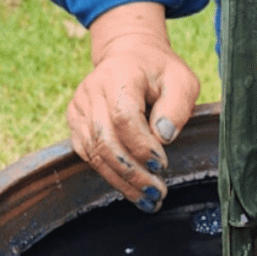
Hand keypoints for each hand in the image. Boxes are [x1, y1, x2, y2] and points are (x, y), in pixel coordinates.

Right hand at [66, 2, 200, 210]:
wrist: (129, 56)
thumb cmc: (160, 71)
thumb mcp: (181, 80)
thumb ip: (176, 106)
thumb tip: (163, 136)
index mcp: (120, 75)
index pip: (123, 116)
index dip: (141, 145)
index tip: (162, 165)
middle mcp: (92, 91)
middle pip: (105, 140)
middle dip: (132, 172)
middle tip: (157, 193)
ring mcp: (80, 107)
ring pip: (94, 153)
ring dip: (121, 181)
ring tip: (148, 200)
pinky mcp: (75, 122)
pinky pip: (87, 154)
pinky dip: (109, 174)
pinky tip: (131, 189)